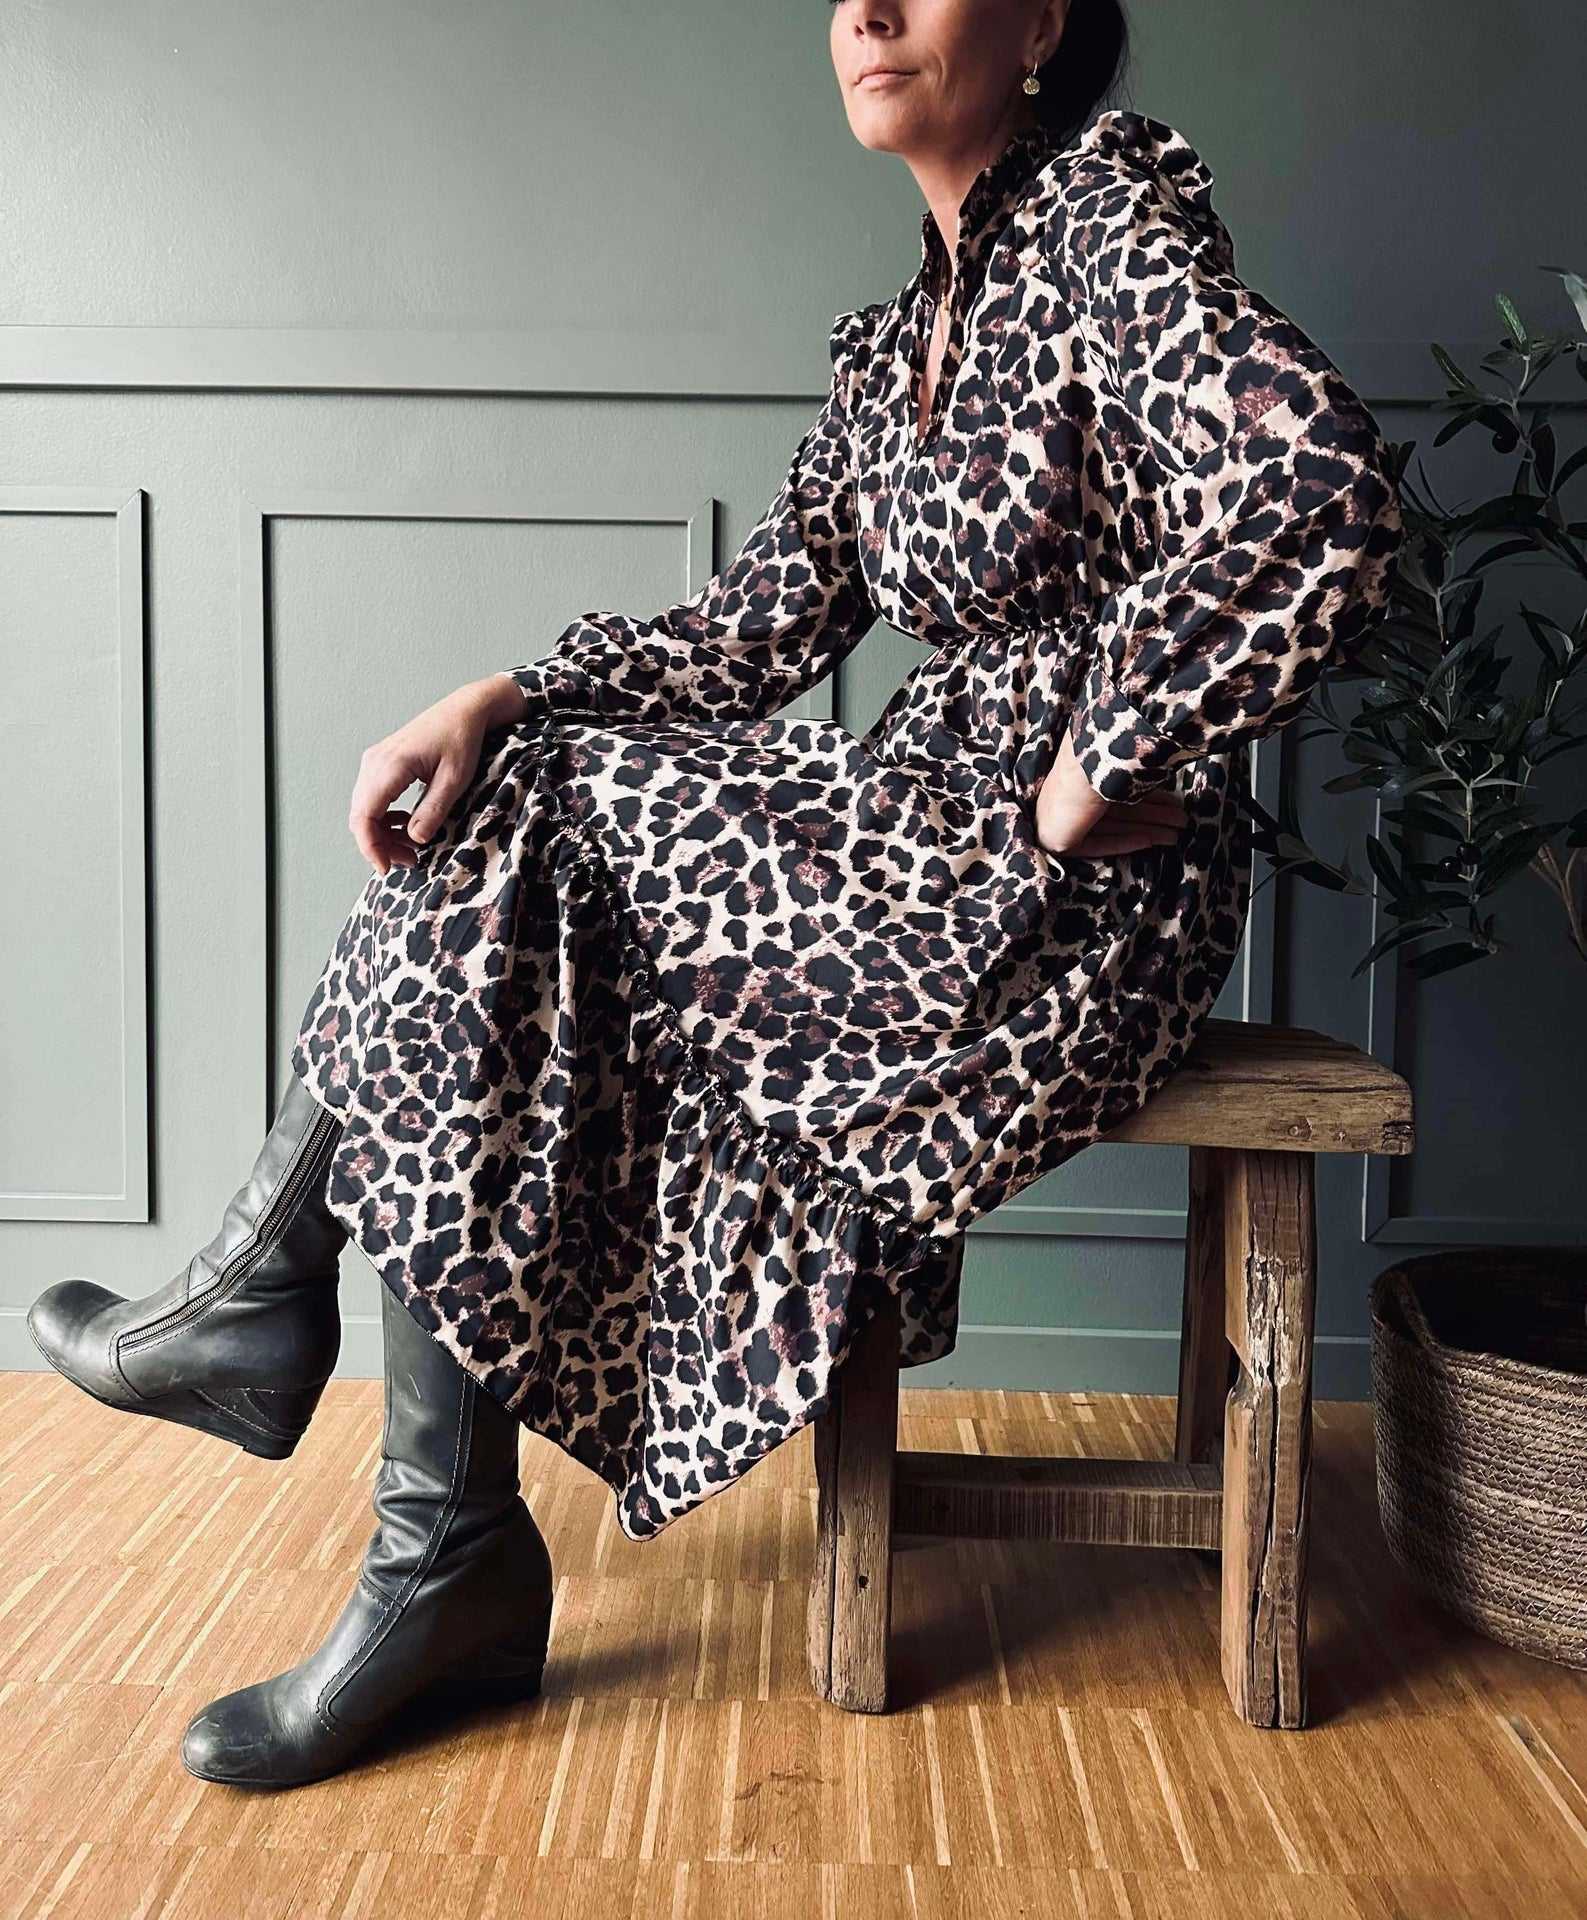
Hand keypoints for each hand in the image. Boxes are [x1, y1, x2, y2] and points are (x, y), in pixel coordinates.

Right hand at [348, 673, 526, 875]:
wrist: (462, 711)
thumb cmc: (461, 740)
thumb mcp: (454, 780)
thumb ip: (433, 810)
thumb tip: (414, 839)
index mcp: (390, 766)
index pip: (365, 816)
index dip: (371, 847)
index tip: (387, 868)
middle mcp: (374, 763)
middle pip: (360, 816)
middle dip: (380, 845)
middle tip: (409, 862)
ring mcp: (374, 762)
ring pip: (365, 809)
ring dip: (382, 833)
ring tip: (411, 848)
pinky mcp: (381, 764)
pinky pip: (373, 798)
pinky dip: (385, 818)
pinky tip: (407, 826)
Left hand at [1032, 723, 1186, 856]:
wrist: (1082, 767)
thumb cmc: (1103, 755)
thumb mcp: (1128, 760)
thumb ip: (1143, 767)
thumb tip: (1173, 755)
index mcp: (1085, 772)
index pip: (1120, 792)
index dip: (1149, 800)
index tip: (1173, 803)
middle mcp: (1074, 795)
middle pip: (1121, 812)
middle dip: (1154, 817)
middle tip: (1182, 821)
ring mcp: (1065, 817)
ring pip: (1114, 828)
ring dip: (1147, 831)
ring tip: (1177, 834)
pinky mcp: (1061, 840)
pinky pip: (1097, 844)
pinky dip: (1123, 843)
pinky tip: (1149, 842)